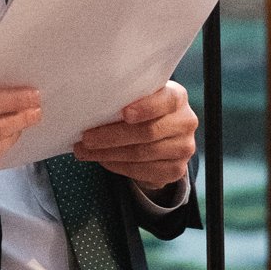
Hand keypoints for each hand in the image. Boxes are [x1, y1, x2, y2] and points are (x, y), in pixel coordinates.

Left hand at [74, 82, 196, 190]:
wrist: (163, 137)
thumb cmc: (144, 111)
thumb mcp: (141, 98)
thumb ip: (126, 98)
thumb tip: (91, 106)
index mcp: (177, 98)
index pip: (166, 101)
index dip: (146, 108)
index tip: (124, 113)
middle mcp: (185, 122)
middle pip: (147, 132)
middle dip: (112, 136)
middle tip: (86, 138)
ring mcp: (184, 148)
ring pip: (141, 154)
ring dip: (109, 154)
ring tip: (85, 151)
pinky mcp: (176, 170)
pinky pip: (143, 171)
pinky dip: (118, 166)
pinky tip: (103, 160)